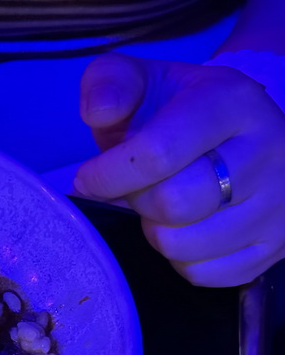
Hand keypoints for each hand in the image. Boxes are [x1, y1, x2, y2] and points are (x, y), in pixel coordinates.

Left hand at [74, 52, 284, 286]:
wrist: (233, 133)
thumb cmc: (174, 112)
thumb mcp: (140, 81)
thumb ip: (110, 82)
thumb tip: (101, 109)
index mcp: (232, 103)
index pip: (158, 153)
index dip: (109, 174)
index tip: (87, 178)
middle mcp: (268, 151)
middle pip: (174, 204)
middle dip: (137, 202)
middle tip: (135, 190)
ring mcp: (279, 203)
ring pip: (187, 245)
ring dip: (156, 232)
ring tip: (161, 206)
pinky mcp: (275, 246)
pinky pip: (204, 274)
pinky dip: (179, 260)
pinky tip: (184, 228)